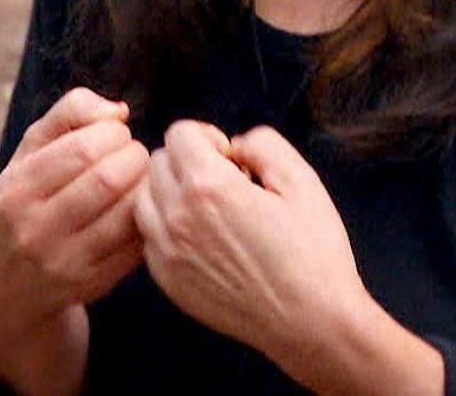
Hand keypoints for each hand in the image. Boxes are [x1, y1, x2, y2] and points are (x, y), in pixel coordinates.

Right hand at [0, 88, 149, 389]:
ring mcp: (65, 262)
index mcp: (16, 190)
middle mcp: (35, 230)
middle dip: (134, 156)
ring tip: (139, 176)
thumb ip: (69, 113)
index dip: (113, 133)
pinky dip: (147, 217)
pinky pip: (137, 244)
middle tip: (135, 153)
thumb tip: (118, 111)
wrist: (6, 285)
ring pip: (128, 213)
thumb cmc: (26, 199)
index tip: (116, 134)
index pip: (82, 149)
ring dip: (146, 185)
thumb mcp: (29, 151)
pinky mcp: (93, 284)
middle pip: (108, 180)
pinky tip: (139, 206)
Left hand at [133, 122, 375, 374]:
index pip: (179, 133)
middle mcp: (177, 216)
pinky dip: (166, 229)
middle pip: (156, 163)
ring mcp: (167, 252)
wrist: (310, 322)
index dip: (207, 136)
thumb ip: (262, 144)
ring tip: (206, 209)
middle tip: (221, 182)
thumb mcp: (301, 180)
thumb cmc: (312, 252)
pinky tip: (200, 239)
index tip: (229, 158)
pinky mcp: (167, 280)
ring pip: (144, 199)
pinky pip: (149, 237)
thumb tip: (234, 145)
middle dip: (186, 162)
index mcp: (209, 186)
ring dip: (169, 193)